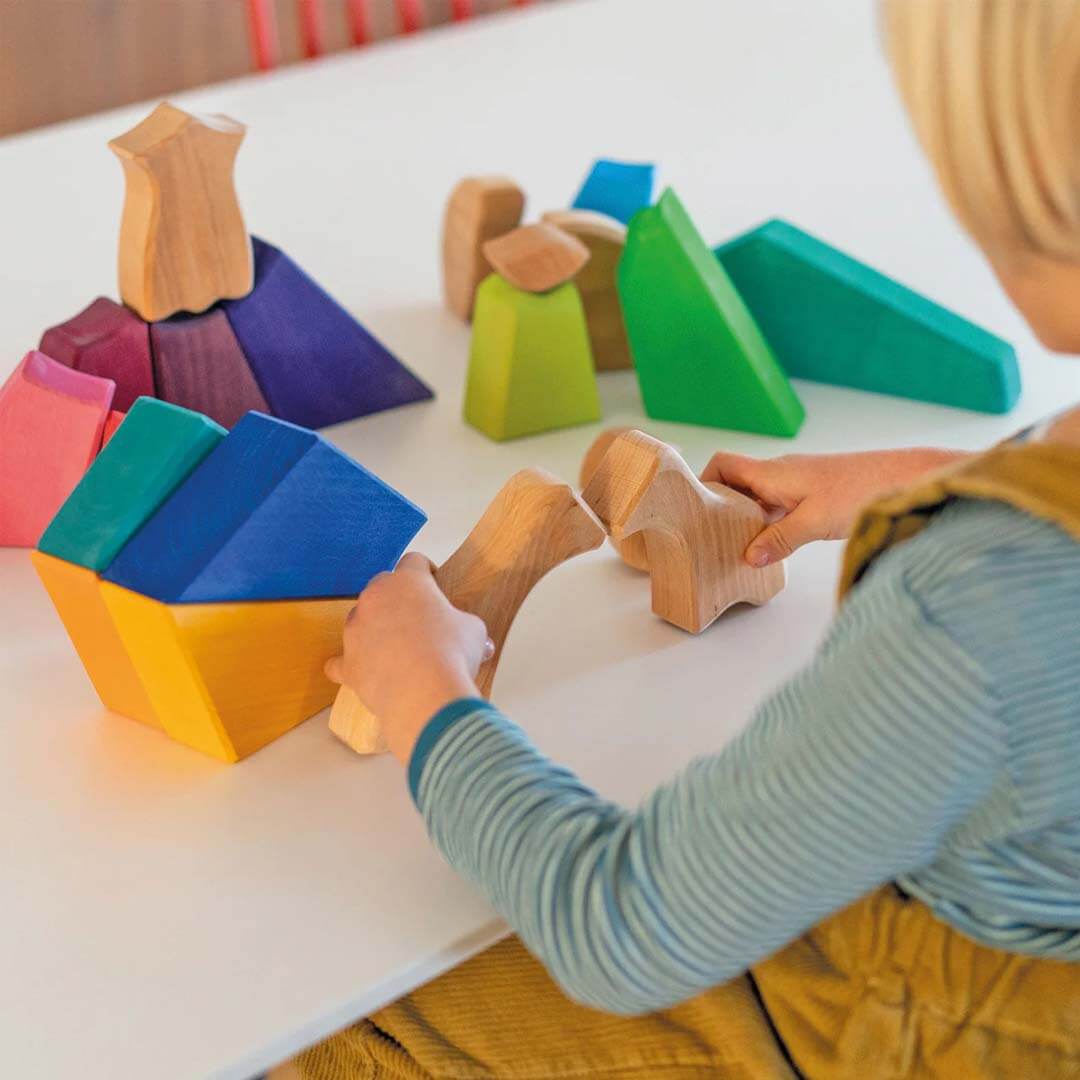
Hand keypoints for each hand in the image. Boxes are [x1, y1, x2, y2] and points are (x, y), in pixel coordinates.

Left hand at [324, 553, 490, 764]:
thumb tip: (482, 646)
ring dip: (375, 629)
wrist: (424, 692)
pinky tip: (361, 670)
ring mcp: (356, 629)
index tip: (435, 585)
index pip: (414, 561)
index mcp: (407, 581)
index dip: (426, 572)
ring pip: (361, 620)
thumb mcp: (474, 632)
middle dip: (397, 600)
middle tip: (419, 620)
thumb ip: (469, 628)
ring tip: (399, 650)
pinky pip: (340, 662)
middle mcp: (375, 598)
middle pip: (382, 587)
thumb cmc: (451, 653)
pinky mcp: (348, 662)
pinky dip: (350, 665)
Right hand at [700, 448, 967, 565]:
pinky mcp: (815, 493)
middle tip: (713, 537)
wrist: (907, 477)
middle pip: (737, 483)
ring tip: (738, 546)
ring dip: (747, 517)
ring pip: (759, 496)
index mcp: (772, 472)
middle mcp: (781, 473)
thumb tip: (747, 557)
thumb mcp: (815, 521)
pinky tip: (774, 544)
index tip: (696, 510)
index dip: (704, 482)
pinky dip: (769, 521)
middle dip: (722, 507)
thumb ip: (779, 539)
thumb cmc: (861, 490)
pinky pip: (779, 505)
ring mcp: (799, 482)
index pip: (723, 464)